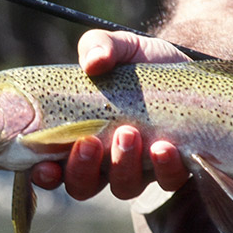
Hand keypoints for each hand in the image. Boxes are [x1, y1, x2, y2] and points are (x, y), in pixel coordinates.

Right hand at [31, 30, 191, 199]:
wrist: (188, 68)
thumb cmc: (143, 63)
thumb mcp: (121, 47)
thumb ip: (99, 46)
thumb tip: (94, 61)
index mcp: (80, 137)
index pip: (52, 168)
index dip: (44, 174)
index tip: (45, 165)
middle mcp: (105, 161)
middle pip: (83, 185)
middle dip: (83, 169)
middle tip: (91, 142)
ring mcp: (140, 169)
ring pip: (123, 187)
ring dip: (122, 165)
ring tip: (129, 133)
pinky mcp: (173, 168)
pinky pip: (167, 180)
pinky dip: (164, 167)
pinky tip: (165, 147)